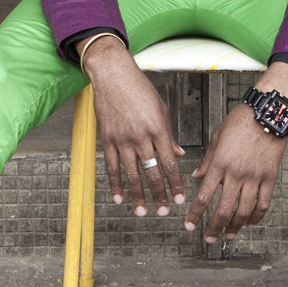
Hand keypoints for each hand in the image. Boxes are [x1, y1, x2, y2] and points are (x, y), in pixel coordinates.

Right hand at [80, 35, 185, 216]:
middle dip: (159, 195)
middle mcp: (141, 137)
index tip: (180, 199)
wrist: (113, 75)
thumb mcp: (161, 110)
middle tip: (164, 212)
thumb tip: (179, 155)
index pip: (170, 163)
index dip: (175, 183)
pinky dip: (115, 184)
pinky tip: (119, 198)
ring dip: (138, 195)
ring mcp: (123, 139)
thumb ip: (169, 135)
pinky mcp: (107, 139)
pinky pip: (111, 166)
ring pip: (132, 174)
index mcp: (158, 129)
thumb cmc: (140, 89)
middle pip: (152, 173)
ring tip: (142, 212)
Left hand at [184, 105, 286, 244]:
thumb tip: (197, 176)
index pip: (203, 196)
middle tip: (208, 238)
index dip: (195, 214)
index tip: (190, 226)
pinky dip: (256, 217)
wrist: (267, 113)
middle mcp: (235, 173)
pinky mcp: (270, 176)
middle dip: (214, 228)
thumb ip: (207, 161)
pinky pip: (263, 203)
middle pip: (223, 209)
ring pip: (244, 210)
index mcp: (219, 163)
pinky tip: (250, 223)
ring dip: (234, 227)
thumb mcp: (216, 138)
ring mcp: (254, 177)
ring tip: (228, 235)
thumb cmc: (240, 121)